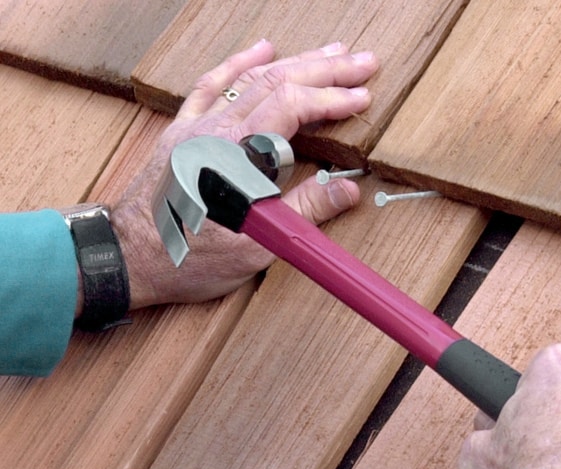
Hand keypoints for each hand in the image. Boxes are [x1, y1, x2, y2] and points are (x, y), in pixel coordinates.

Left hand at [108, 40, 377, 310]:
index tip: (363, 96)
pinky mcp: (182, 130)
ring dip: (294, 61)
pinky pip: (213, 85)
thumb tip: (348, 190)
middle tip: (362, 61)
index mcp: (235, 154)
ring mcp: (196, 126)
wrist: (127, 257)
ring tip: (329, 53)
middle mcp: (215, 129)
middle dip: (324, 69)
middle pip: (277, 82)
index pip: (292, 107)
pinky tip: (262, 48)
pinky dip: (239, 63)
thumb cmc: (188, 257)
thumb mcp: (256, 244)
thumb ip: (304, 211)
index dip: (331, 98)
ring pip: (250, 78)